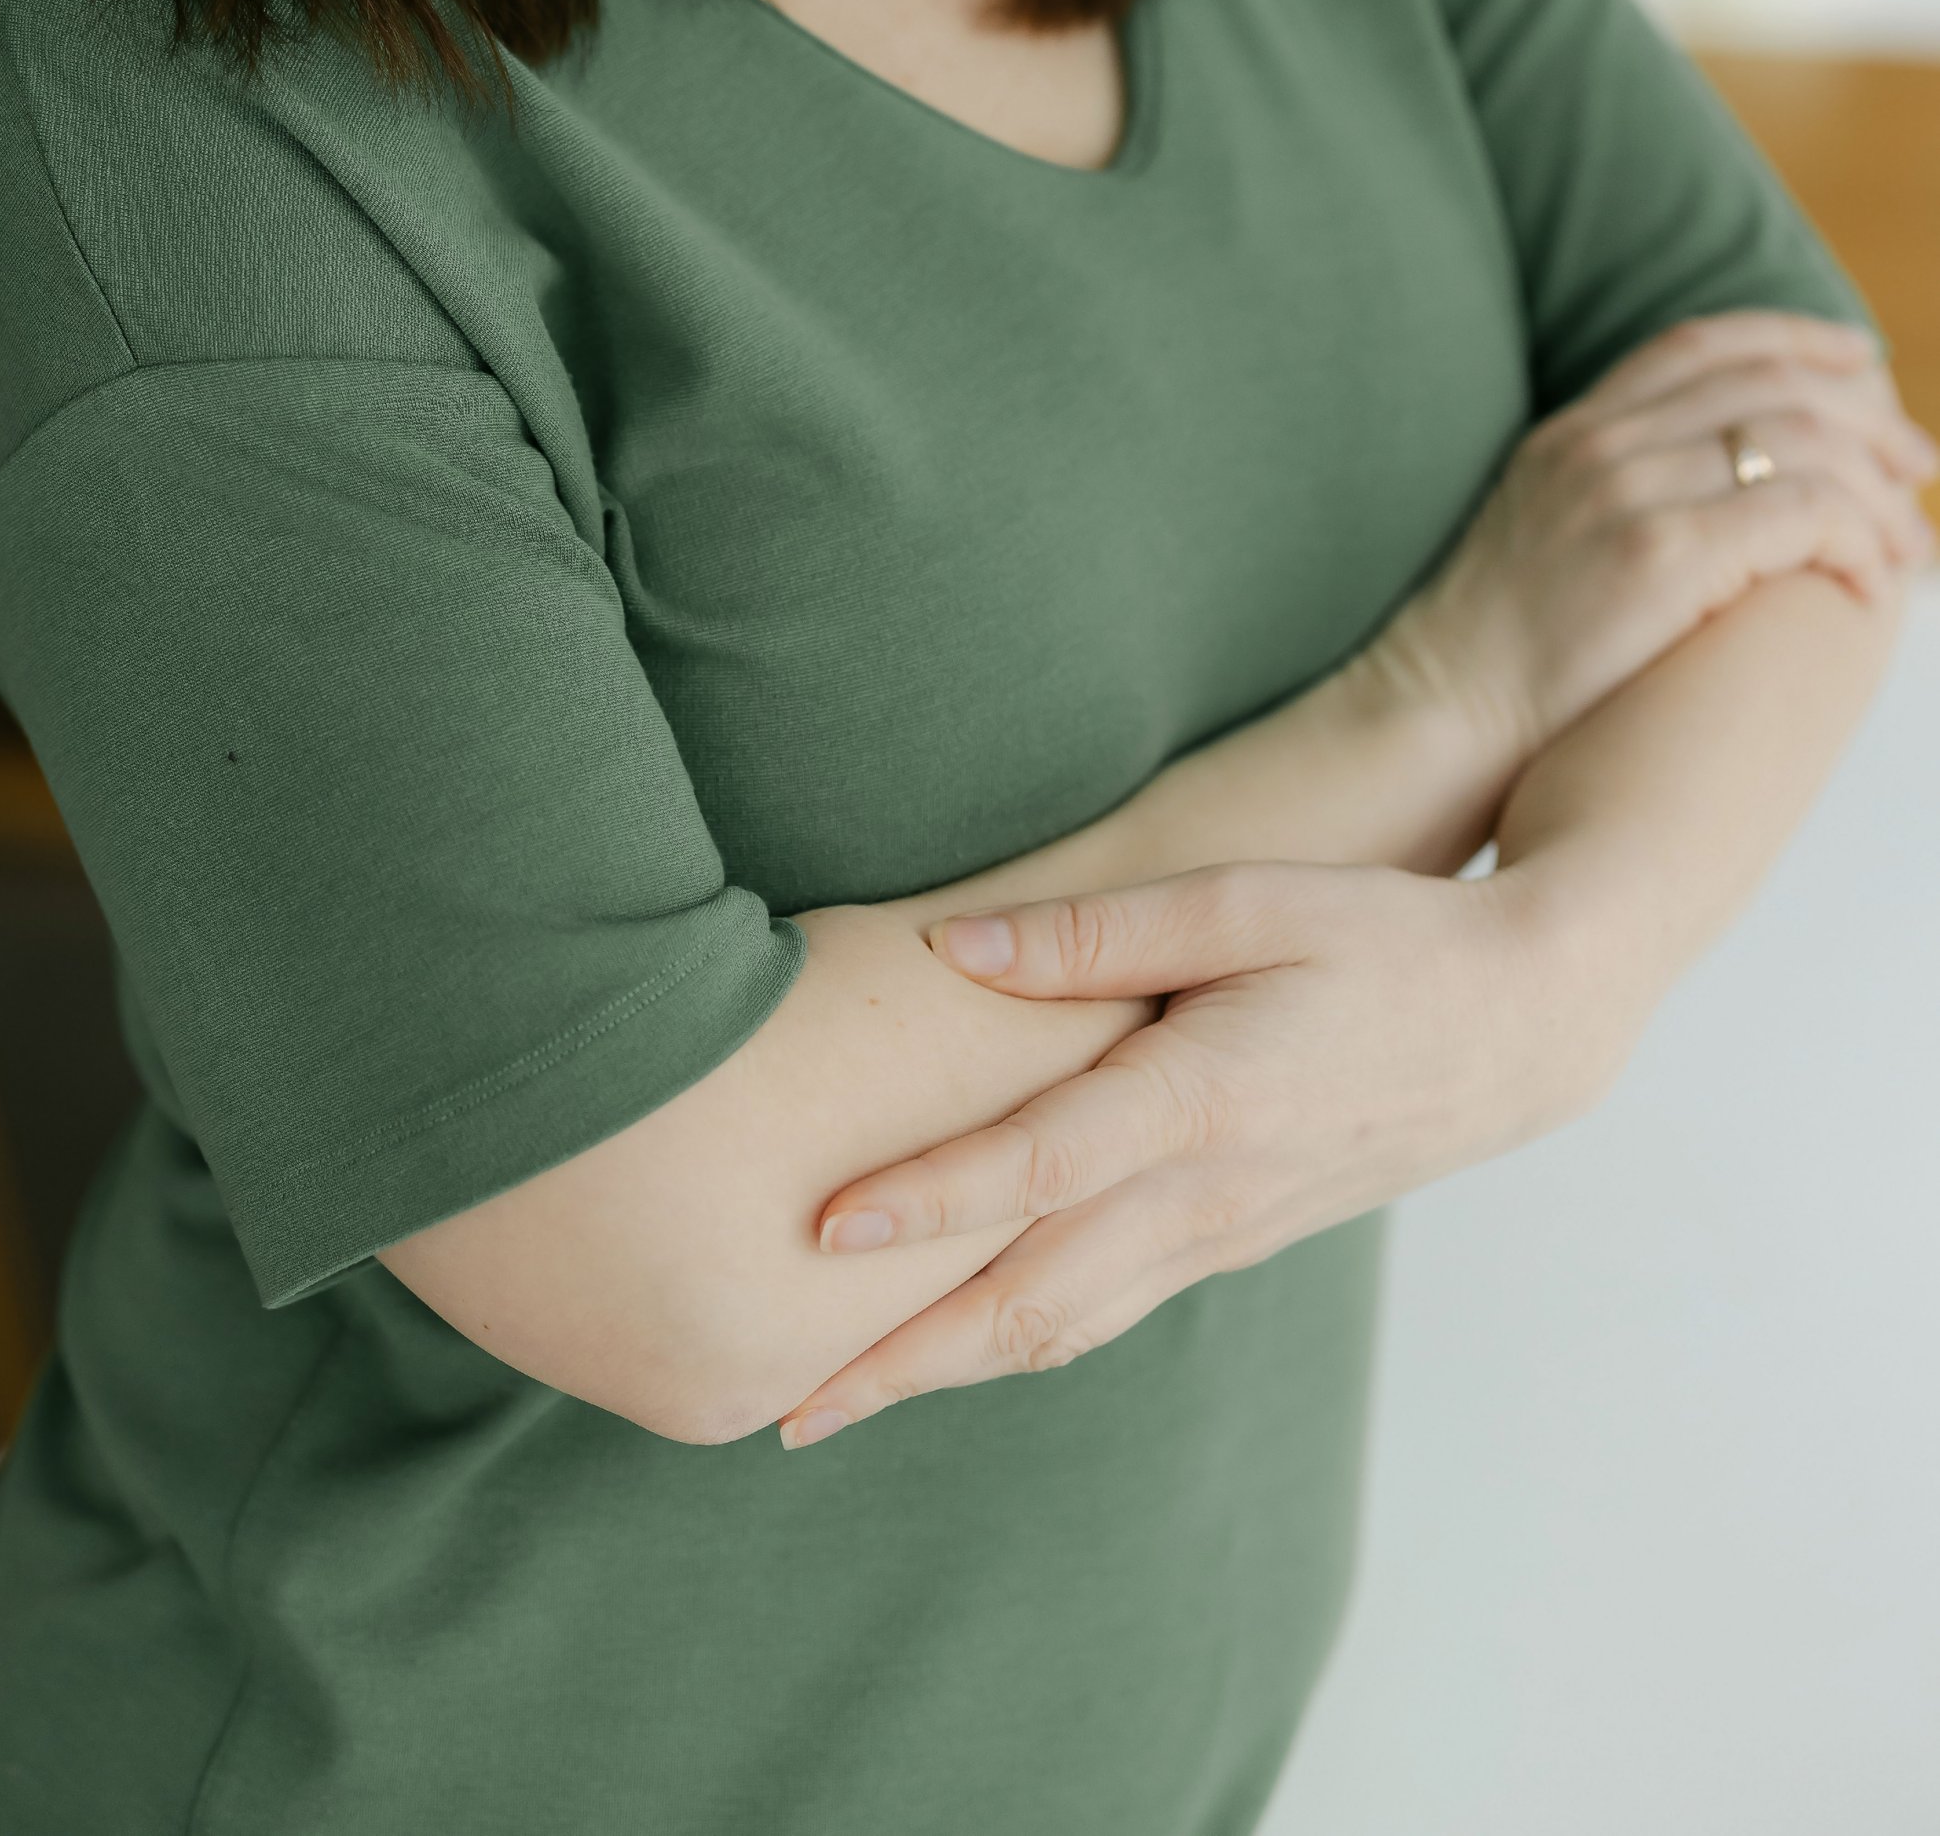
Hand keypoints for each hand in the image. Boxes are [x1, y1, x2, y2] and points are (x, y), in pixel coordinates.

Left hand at [778, 859, 1603, 1450]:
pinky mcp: (1230, 1243)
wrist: (1520, 1027)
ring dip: (945, 1371)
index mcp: (1203, 1100)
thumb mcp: (1250, 898)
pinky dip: (1015, 1344)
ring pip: (1064, 1327)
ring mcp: (1220, 1234)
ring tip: (833, 1399)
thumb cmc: (1383, 938)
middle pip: (1031, 1300)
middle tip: (781, 1403)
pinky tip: (949, 1344)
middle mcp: (1204, 1193)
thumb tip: (951, 946)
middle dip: (902, 1359)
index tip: (820, 1231)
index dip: (927, 1202)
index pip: (1038, 1169)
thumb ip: (1098, 928)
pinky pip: (1104, 1310)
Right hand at [1367, 310, 1933, 772]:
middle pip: (1770, 382)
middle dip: (1868, 415)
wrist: (1435, 716)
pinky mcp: (1661, 554)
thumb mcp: (1541, 541)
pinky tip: (1872, 586)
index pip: (1702, 342)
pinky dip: (1859, 541)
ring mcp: (1627, 491)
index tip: (1859, 361)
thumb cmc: (1495, 663)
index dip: (1794, 338)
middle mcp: (1601, 443)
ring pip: (1803, 444)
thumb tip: (1708, 505)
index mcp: (1571, 432)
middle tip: (1921, 463)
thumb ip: (1609, 498)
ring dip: (1880, 491)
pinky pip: (1802, 514)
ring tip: (1911, 545)